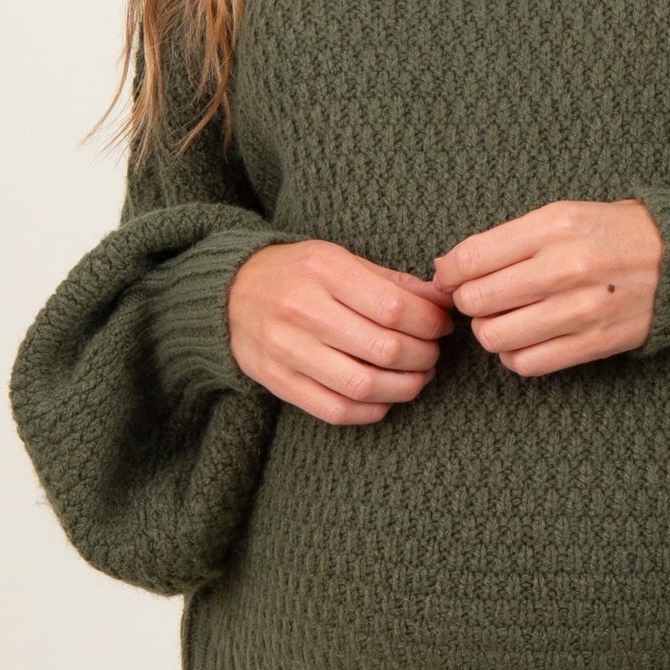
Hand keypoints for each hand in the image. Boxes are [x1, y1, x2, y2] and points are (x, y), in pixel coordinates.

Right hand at [227, 240, 456, 423]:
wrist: (229, 291)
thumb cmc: (297, 272)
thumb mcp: (340, 259)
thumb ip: (391, 281)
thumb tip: (440, 300)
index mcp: (324, 271)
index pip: (394, 307)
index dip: (429, 322)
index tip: (440, 326)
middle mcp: (302, 310)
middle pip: (383, 349)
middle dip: (423, 356)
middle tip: (432, 353)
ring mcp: (286, 350)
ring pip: (362, 385)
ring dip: (403, 388)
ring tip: (416, 378)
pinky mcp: (277, 381)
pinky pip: (334, 410)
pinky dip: (371, 411)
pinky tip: (385, 399)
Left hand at [430, 199, 662, 376]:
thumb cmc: (610, 232)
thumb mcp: (561, 214)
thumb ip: (505, 239)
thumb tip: (448, 270)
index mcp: (554, 226)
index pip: (471, 258)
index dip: (449, 273)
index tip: (450, 277)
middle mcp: (566, 266)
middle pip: (477, 300)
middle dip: (467, 301)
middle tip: (480, 297)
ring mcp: (580, 309)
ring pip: (495, 337)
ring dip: (489, 331)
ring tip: (503, 318)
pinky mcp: (593, 343)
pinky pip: (527, 364)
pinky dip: (514, 356)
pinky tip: (523, 339)